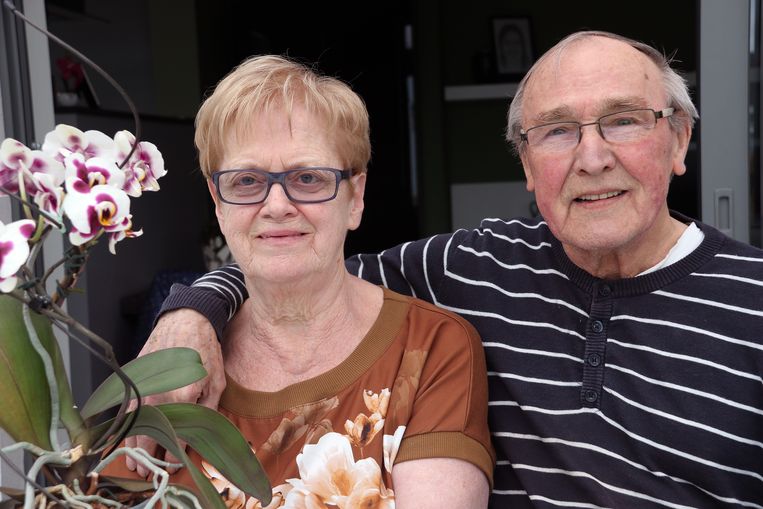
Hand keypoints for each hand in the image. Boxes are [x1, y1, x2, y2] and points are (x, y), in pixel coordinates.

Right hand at [124, 308, 224, 475]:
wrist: (186, 320)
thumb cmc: (204, 350)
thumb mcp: (216, 382)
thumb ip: (207, 412)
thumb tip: (195, 437)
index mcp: (181, 397)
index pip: (173, 438)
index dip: (172, 456)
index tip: (173, 465)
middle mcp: (157, 395)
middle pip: (148, 436)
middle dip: (148, 458)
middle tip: (149, 471)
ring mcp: (142, 386)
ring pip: (133, 425)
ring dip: (132, 446)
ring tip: (135, 462)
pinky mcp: (134, 379)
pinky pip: (125, 409)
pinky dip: (124, 426)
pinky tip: (125, 437)